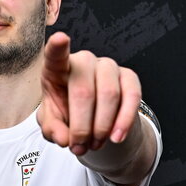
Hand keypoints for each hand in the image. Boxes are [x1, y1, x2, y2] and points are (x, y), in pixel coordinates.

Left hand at [38, 31, 142, 155]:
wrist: (91, 120)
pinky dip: (124, 121)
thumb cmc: (66, 114)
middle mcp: (84, 61)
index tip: (60, 38)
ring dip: (101, 127)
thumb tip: (64, 139)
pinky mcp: (129, 77)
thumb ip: (52, 130)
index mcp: (57, 69)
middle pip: (83, 91)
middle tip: (79, 147)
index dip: (58, 47)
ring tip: (94, 145)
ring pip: (109, 95)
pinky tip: (116, 138)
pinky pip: (132, 97)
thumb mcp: (53, 124)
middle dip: (81, 127)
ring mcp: (108, 67)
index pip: (56, 56)